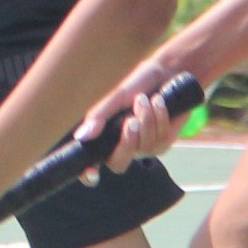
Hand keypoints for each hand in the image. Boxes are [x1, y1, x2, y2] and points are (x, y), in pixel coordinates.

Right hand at [75, 58, 199, 173]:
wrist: (167, 74)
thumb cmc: (138, 85)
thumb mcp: (116, 98)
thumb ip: (99, 117)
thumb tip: (80, 137)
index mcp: (106, 137)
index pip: (92, 164)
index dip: (88, 173)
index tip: (92, 172)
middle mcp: (124, 148)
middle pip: (118, 164)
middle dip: (126, 143)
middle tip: (131, 121)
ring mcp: (144, 149)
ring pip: (144, 148)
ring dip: (146, 120)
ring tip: (144, 99)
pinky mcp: (163, 144)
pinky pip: (161, 138)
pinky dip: (160, 117)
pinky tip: (159, 102)